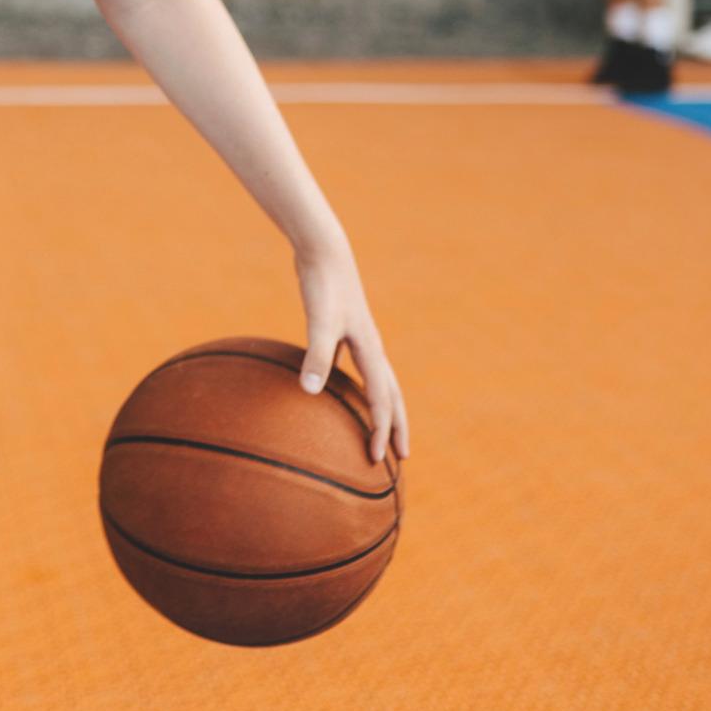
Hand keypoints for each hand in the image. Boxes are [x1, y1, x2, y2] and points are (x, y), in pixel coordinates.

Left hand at [294, 245, 409, 464]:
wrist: (323, 251)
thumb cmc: (322, 285)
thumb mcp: (318, 322)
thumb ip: (316, 356)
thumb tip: (309, 392)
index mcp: (370, 350)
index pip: (382, 400)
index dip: (382, 430)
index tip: (378, 459)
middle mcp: (370, 346)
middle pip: (391, 395)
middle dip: (396, 427)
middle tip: (401, 458)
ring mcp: (359, 336)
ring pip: (378, 380)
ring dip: (382, 405)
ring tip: (380, 426)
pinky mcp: (343, 327)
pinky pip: (355, 364)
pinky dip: (356, 382)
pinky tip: (340, 386)